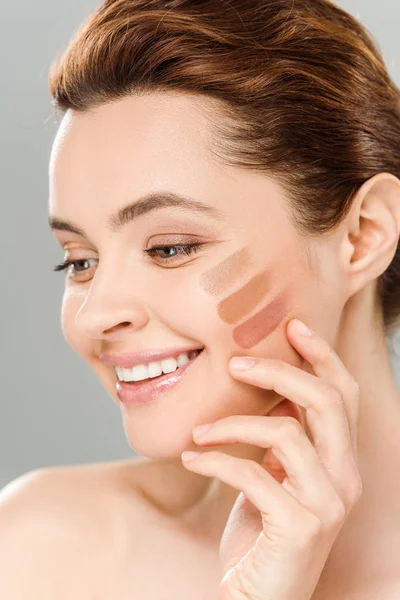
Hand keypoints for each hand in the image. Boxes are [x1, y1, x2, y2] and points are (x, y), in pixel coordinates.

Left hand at [181, 318, 362, 599]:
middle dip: (280, 371)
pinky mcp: (300, 527)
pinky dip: (214, 461)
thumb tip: (267, 388)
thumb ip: (283, 436)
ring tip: (198, 431)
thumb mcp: (275, 474)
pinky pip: (252, 474)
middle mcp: (345, 477)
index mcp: (341, 459)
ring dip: (232, 423)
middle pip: (326, 401)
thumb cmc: (264, 528)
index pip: (344, 394)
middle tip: (234, 362)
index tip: (292, 325)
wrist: (260, 594)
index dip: (322, 355)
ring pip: (286, 433)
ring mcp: (327, 503)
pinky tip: (190, 459)